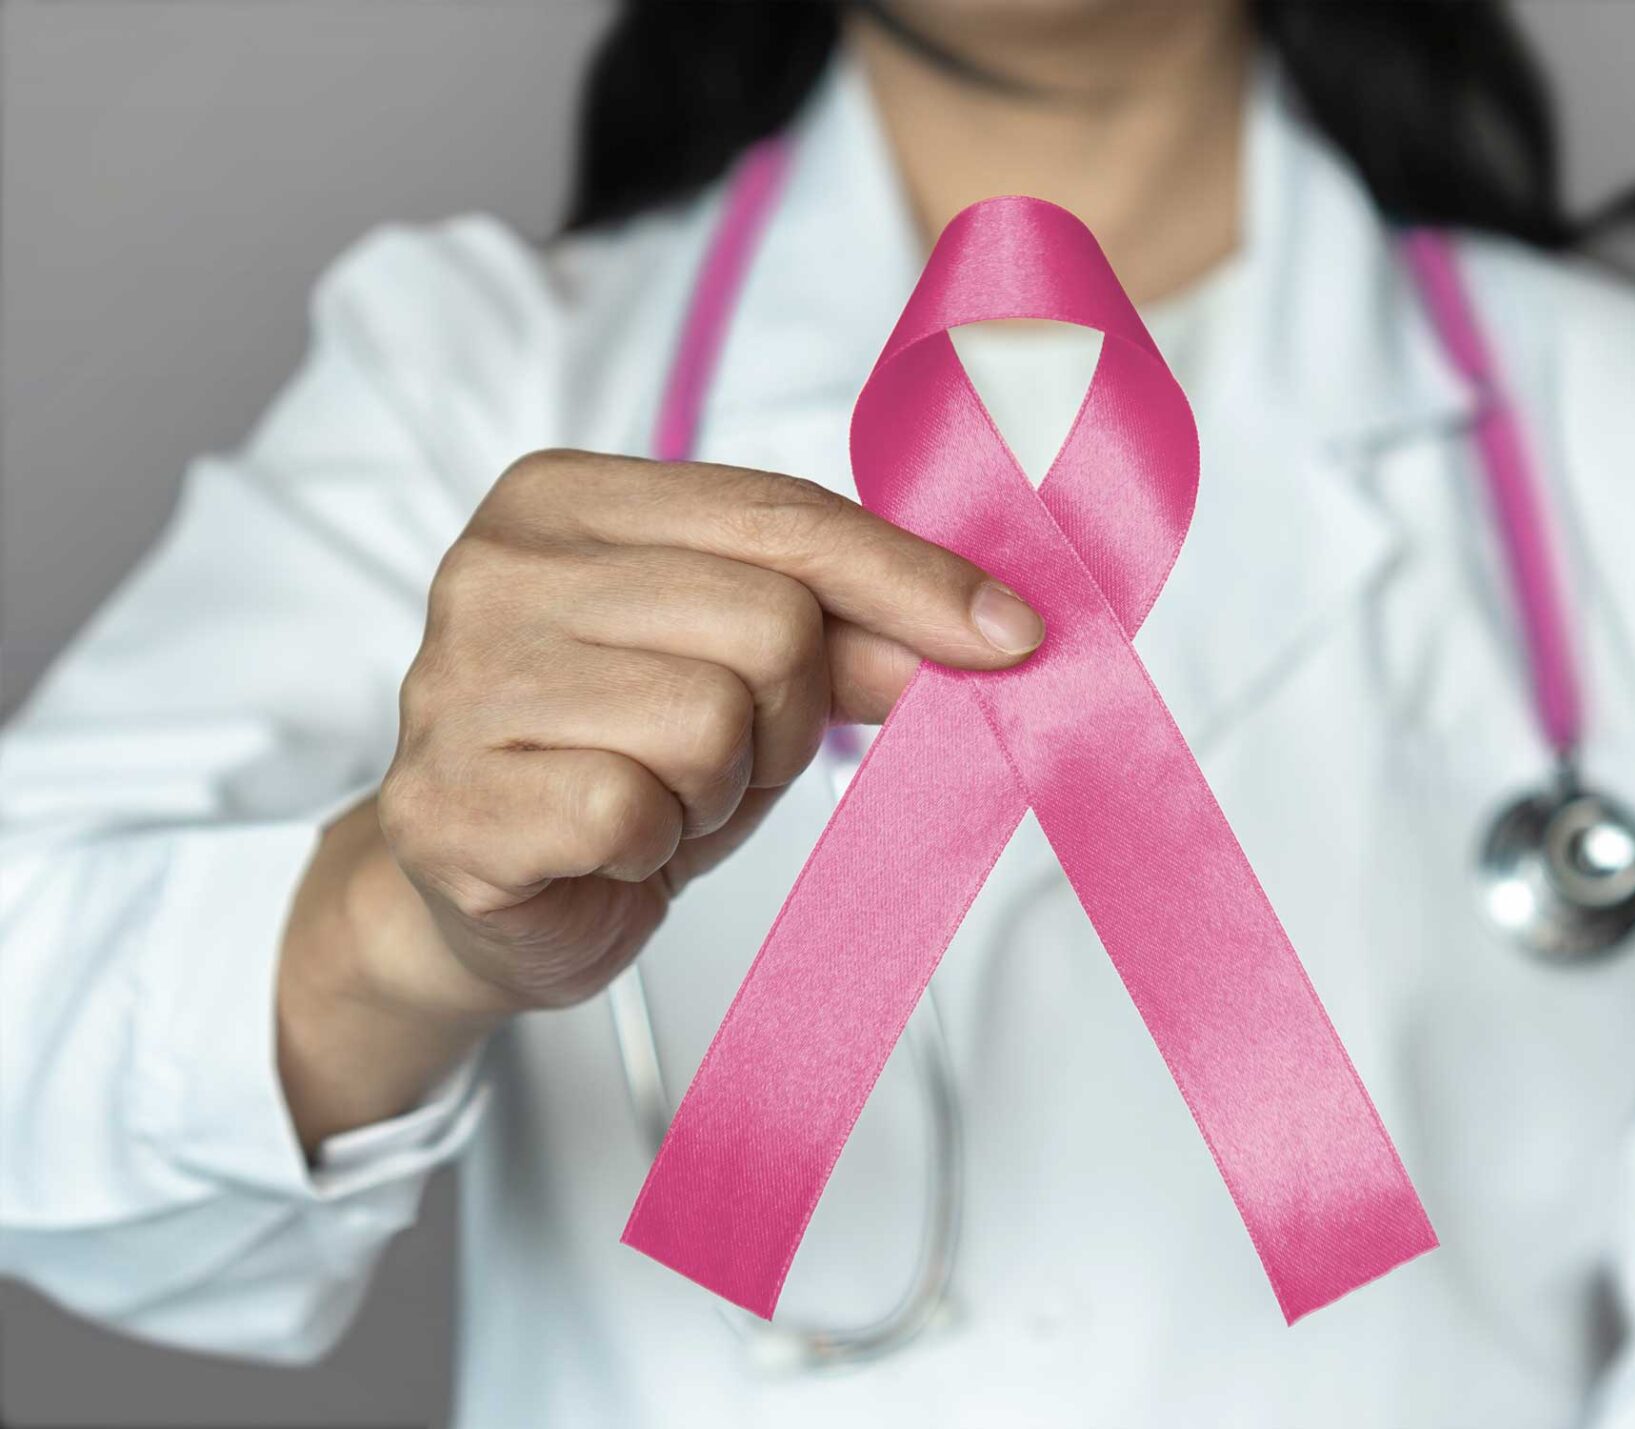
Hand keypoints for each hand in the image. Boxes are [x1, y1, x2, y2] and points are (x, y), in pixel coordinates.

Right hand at [372, 449, 1041, 1016]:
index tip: (1011, 634)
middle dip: (788, 716)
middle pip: (767, 622)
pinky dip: (653, 844)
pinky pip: (632, 810)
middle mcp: (496, 569)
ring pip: (709, 721)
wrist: (485, 895)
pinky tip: (609, 843)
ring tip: (658, 795)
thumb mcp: (745, 676)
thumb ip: (848, 633)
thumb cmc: (621, 759)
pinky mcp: (447, 802)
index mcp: (562, 498)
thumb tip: (985, 631)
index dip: (911, 581)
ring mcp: (457, 683)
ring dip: (719, 786)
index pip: (782, 515)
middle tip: (726, 756)